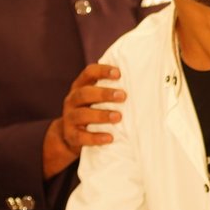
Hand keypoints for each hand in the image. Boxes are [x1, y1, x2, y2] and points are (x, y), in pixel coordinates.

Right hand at [42, 63, 123, 177]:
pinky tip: (109, 138)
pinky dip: (95, 137)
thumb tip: (140, 82)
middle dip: (103, 94)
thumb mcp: (97, 98)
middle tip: (123, 96)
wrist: (72, 136)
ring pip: (81, 114)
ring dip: (101, 115)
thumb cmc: (93, 111)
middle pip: (84, 93)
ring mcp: (69, 118)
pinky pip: (80, 137)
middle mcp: (72, 100)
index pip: (89, 73)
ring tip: (118, 117)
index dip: (102, 71)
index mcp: (80, 86)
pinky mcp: (71, 136)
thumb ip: (111, 89)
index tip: (118, 74)